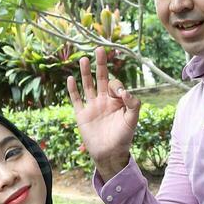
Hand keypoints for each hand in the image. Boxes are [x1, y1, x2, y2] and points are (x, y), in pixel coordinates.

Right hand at [66, 47, 140, 181]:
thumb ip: (133, 104)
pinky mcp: (81, 115)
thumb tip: (125, 92)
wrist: (110, 154)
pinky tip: (71, 79)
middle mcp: (103, 101)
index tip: (119, 93)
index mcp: (116, 101)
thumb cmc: (124, 137)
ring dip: (86, 73)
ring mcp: (92, 107)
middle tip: (100, 49)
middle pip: (101, 78)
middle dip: (101, 65)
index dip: (116, 85)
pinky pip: (76, 100)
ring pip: (88, 86)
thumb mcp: (132, 120)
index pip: (115, 85)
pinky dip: (72, 90)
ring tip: (84, 59)